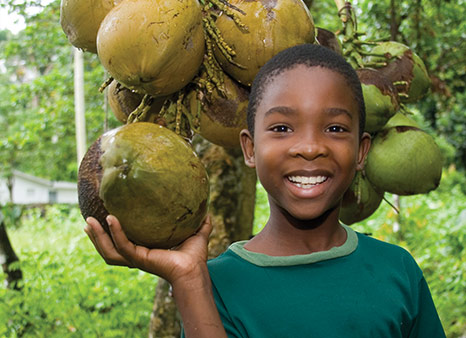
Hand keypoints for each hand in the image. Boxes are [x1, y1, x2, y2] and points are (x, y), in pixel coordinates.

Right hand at [84, 214, 212, 283]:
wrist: (195, 269)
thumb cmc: (195, 256)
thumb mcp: (196, 233)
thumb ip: (201, 222)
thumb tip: (207, 209)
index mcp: (145, 251)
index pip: (121, 244)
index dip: (109, 234)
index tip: (101, 219)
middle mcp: (137, 256)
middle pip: (108, 249)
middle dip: (95, 236)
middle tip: (86, 220)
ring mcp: (136, 259)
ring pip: (108, 250)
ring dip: (96, 237)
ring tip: (88, 221)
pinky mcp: (139, 258)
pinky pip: (122, 245)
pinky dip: (115, 233)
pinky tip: (111, 219)